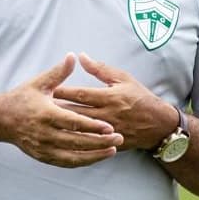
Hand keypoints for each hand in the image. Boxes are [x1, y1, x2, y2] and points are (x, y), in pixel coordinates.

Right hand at [0, 53, 123, 167]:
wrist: (0, 119)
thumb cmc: (22, 98)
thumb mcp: (39, 83)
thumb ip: (59, 72)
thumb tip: (73, 56)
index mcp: (46, 113)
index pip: (73, 122)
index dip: (92, 126)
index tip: (110, 127)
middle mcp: (45, 133)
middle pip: (77, 141)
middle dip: (99, 141)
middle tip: (119, 138)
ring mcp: (43, 147)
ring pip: (74, 155)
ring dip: (94, 155)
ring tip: (112, 150)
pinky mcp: (43, 156)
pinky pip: (66, 162)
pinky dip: (82, 161)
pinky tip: (96, 157)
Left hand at [52, 53, 176, 151]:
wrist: (159, 124)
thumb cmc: (140, 97)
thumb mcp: (123, 78)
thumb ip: (100, 69)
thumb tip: (81, 57)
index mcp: (109, 97)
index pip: (81, 94)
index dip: (63, 92)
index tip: (48, 89)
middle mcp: (107, 114)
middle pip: (77, 112)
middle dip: (58, 110)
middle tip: (40, 108)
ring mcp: (108, 130)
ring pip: (81, 128)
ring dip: (64, 126)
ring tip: (47, 123)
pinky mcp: (109, 142)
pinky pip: (90, 143)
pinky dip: (76, 140)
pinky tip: (63, 139)